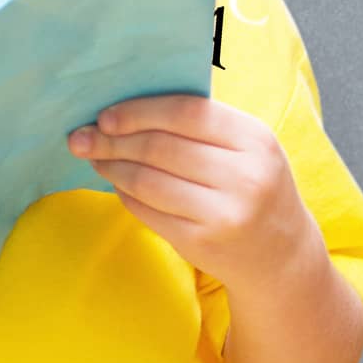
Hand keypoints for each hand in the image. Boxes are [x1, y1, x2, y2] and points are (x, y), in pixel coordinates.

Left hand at [67, 95, 311, 290]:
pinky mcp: (201, 243)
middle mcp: (244, 176)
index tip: (106, 115)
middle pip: (161, 148)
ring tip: (95, 158)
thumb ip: (204, 124)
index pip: (187, 113)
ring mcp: (223, 213)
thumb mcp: (248, 147)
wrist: (280, 253)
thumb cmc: (254, 185)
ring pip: (149, 181)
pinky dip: (125, 194)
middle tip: (83, 137)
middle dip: (113, 141)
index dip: (140, 112)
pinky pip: (148, 212)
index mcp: (256, 139)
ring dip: (113, 167)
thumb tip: (130, 108)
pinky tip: (116, 184)